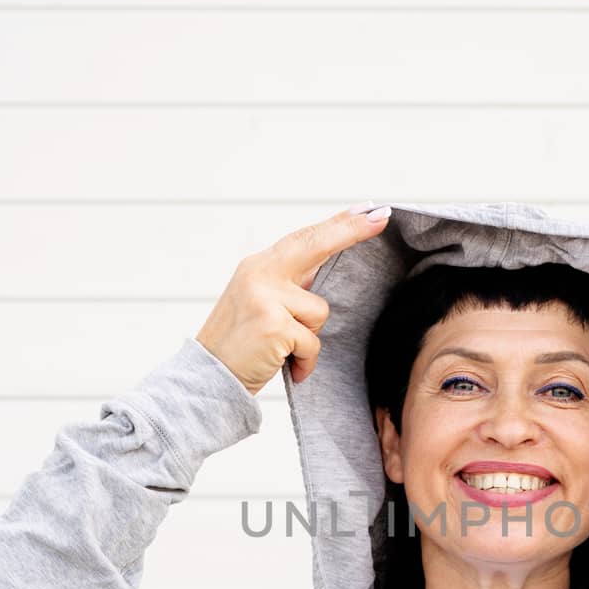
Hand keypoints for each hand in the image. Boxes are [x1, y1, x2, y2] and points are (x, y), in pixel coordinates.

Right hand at [194, 203, 390, 392]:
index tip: (368, 209)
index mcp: (258, 265)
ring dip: (309, 338)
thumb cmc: (239, 346)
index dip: (338, 224)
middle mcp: (259, 273)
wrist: (207, 380)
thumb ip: (287, 286)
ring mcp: (265, 297)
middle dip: (351, 230)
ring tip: (282, 350)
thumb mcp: (259, 304)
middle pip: (316, 245)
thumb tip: (324, 271)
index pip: (304, 238)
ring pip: (320, 311)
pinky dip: (304, 360)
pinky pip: (312, 342)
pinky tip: (285, 366)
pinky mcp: (273, 324)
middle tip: (381, 216)